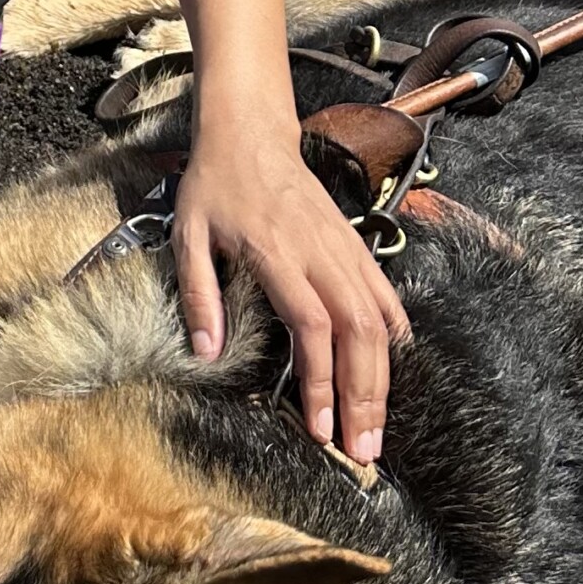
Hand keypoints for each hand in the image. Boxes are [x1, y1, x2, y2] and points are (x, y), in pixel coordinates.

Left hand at [173, 121, 409, 466]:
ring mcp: (344, 248)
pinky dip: (395, 337)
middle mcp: (319, 253)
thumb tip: (205, 351)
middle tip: (360, 450)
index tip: (318, 427)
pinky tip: (394, 372)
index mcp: (276, 252)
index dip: (319, 381)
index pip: (311, 326)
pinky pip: (385, 296)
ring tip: (375, 429)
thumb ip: (198, 292)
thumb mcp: (187, 234)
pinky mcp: (356, 244)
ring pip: (378, 320)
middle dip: (363, 396)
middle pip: (357, 332)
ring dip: (382, 379)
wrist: (250, 133)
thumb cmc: (214, 186)